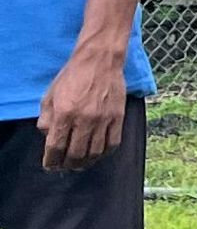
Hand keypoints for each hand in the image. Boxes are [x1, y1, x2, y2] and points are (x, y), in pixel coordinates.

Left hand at [36, 47, 125, 172]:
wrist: (100, 61)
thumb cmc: (72, 76)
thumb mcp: (50, 94)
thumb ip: (46, 117)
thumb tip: (47, 135)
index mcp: (64, 112)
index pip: (56, 145)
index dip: (52, 159)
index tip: (50, 165)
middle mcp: (84, 119)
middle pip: (76, 153)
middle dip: (68, 164)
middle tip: (64, 167)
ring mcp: (103, 120)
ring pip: (95, 152)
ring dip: (86, 162)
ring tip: (80, 164)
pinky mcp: (118, 118)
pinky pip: (112, 143)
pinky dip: (104, 153)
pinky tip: (98, 154)